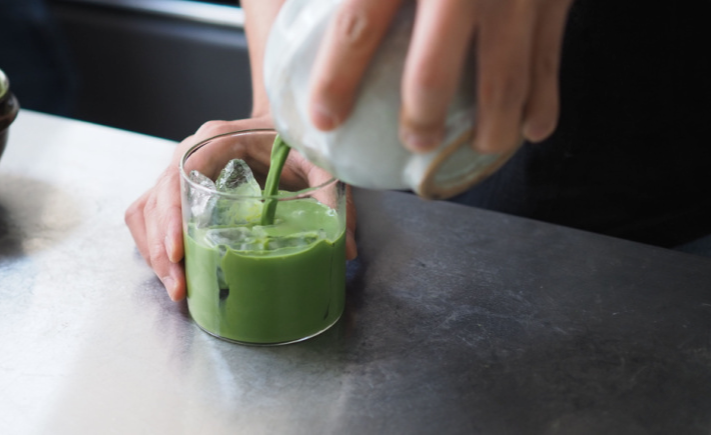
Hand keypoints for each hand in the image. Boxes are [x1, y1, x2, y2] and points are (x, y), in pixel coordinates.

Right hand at [125, 116, 357, 300]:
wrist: (279, 127)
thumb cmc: (292, 139)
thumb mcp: (316, 161)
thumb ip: (332, 198)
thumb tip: (345, 249)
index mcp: (216, 139)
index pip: (179, 175)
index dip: (172, 215)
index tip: (179, 251)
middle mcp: (189, 154)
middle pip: (154, 201)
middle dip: (160, 248)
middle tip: (178, 285)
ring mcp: (179, 174)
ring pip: (145, 213)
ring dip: (153, 253)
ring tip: (177, 288)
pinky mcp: (179, 194)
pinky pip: (151, 220)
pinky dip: (155, 249)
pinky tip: (174, 275)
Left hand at [307, 0, 573, 152]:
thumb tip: (279, 2)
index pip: (359, 26)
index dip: (336, 79)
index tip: (324, 118)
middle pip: (436, 65)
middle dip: (422, 116)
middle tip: (414, 141)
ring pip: (506, 73)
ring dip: (491, 125)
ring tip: (479, 148)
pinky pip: (551, 54)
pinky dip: (544, 97)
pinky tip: (533, 127)